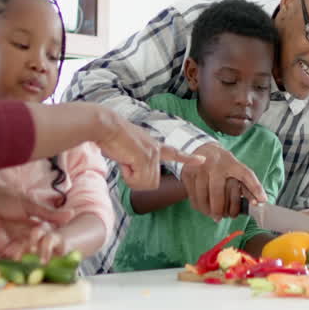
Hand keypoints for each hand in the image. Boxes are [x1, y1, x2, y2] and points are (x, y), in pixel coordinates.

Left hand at [0, 184, 72, 258]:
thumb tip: (71, 213)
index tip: (62, 249)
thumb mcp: (29, 206)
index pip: (49, 237)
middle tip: (48, 257)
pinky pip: (15, 259)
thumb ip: (48, 214)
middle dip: (44, 254)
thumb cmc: (5, 199)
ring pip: (29, 255)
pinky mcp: (5, 250)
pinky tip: (24, 262)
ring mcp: (17, 244)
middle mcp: (28, 236)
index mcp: (36, 224)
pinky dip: (20, 261)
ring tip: (37, 261)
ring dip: (33, 259)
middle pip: (40, 249)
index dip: (54, 244)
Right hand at [88, 106, 202, 190]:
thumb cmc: (110, 137)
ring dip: (131, 178)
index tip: (203, 160)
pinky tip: (123, 161)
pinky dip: (128, 176)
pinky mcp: (145, 157)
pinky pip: (137, 180)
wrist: (105, 126)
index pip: (174, 153)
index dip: (187, 158)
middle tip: (126, 165)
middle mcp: (156, 149)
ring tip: (124, 160)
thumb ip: (134, 160)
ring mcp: (152, 154)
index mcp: (153, 145)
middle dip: (136, 180)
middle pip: (152, 183)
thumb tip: (132, 169)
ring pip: (145, 184)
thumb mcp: (127, 151)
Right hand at [180, 143, 267, 220]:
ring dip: (208, 210)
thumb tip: (260, 202)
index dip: (255, 188)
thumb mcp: (235, 169)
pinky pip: (193, 196)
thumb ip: (248, 185)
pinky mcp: (188, 173)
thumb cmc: (222, 164)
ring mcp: (199, 168)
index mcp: (231, 162)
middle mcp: (215, 164)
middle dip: (219, 209)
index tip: (261, 201)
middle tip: (221, 218)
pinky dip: (199, 206)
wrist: (200, 148)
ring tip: (212, 216)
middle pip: (217, 193)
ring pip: (203, 196)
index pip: (245, 175)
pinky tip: (203, 209)